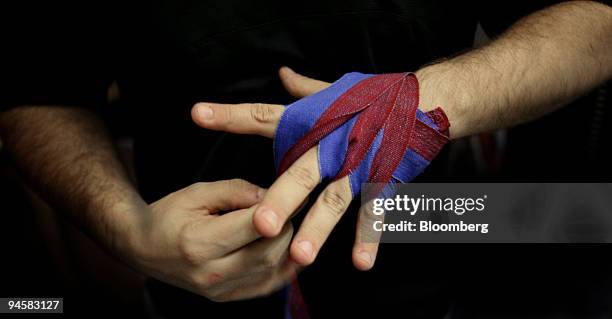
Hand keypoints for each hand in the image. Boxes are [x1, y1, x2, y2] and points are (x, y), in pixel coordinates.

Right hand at [124, 179, 296, 301]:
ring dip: (287, 246)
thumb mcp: (198, 192)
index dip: (280, 207)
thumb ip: (237, 191)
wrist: (143, 247)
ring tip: (284, 223)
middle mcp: (210, 273)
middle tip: (288, 207)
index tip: (291, 192)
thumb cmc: (169, 215)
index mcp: (199, 243)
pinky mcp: (227, 297)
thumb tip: (274, 195)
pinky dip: (283, 265)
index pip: (254, 226)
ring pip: (272, 270)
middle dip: (286, 227)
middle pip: (268, 252)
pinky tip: (285, 247)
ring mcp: (219, 290)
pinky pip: (267, 285)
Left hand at [191, 67, 379, 270]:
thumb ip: (304, 89)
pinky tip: (360, 263)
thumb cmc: (374, 96)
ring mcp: (358, 164)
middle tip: (262, 224)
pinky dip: (369, 238)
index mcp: (313, 120)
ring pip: (335, 199)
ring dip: (319, 228)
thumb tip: (281, 73)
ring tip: (300, 256)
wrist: (423, 101)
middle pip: (301, 171)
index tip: (197, 115)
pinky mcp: (383, 181)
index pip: (264, 116)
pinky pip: (375, 213)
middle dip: (282, 198)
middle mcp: (332, 143)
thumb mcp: (336, 88)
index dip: (230, 116)